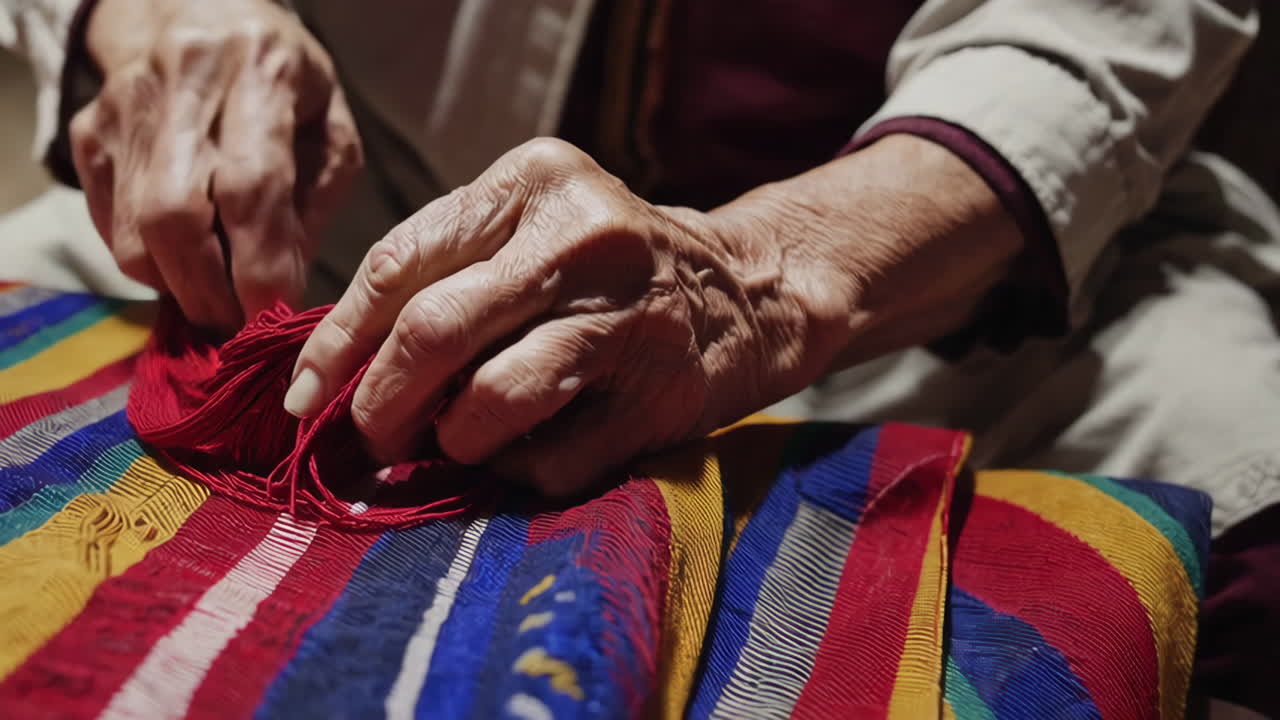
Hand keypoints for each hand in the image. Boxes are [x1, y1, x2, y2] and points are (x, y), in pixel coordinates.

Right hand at [71, 0, 362, 329]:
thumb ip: (317, 203)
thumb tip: (284, 287)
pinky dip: (150, 263)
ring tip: (217, 296)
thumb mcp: (329, 125)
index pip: (251, 187)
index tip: (275, 318)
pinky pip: (112, 226)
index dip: (261, 267)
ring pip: (136, 233)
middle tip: (240, 325)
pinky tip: (185, 261)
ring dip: (178, 287)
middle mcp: (183, 84)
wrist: (194, 10)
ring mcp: (126, 110)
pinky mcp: (91, 135)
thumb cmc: (283, 79)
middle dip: (211, 293)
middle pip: (176, 217)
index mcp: (260, 71)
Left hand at [284, 138, 850, 494]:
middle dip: (380, 403)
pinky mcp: (660, 395)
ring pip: (491, 402)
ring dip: (450, 441)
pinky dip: (515, 471)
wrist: (747, 292)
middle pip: (434, 332)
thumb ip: (442, 273)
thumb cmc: (605, 267)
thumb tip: (335, 368)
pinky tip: (526, 452)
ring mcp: (630, 317)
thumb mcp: (529, 229)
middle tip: (371, 438)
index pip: (401, 263)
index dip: (337, 340)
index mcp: (534, 182)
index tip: (304, 394)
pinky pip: (548, 461)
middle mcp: (583, 237)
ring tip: (452, 443)